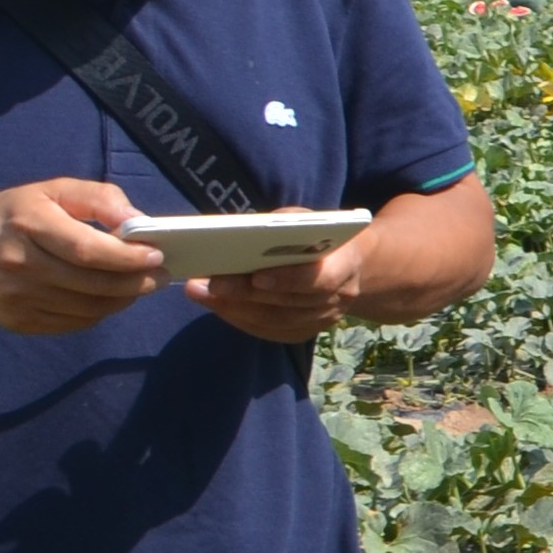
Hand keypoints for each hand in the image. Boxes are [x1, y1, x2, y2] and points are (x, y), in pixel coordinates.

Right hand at [0, 179, 167, 334]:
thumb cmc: (11, 217)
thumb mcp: (49, 191)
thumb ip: (96, 198)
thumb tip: (135, 219)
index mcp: (28, 224)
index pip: (87, 250)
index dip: (127, 257)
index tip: (156, 255)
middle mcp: (19, 263)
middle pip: (92, 283)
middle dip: (136, 282)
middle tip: (160, 275)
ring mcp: (17, 297)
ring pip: (88, 307)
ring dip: (123, 299)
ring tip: (141, 286)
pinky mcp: (18, 320)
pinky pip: (74, 323)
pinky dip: (100, 312)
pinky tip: (110, 298)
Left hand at [192, 221, 386, 345]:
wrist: (353, 266)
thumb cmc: (324, 236)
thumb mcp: (314, 220)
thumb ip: (290, 222)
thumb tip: (256, 227)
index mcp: (345, 265)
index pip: (318, 280)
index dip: (287, 280)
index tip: (256, 276)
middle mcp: (338, 299)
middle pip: (287, 303)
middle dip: (245, 293)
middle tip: (208, 282)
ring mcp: (322, 320)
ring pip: (274, 321)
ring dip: (234, 308)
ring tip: (199, 292)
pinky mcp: (305, 332)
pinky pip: (269, 331)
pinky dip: (240, 319)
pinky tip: (216, 304)